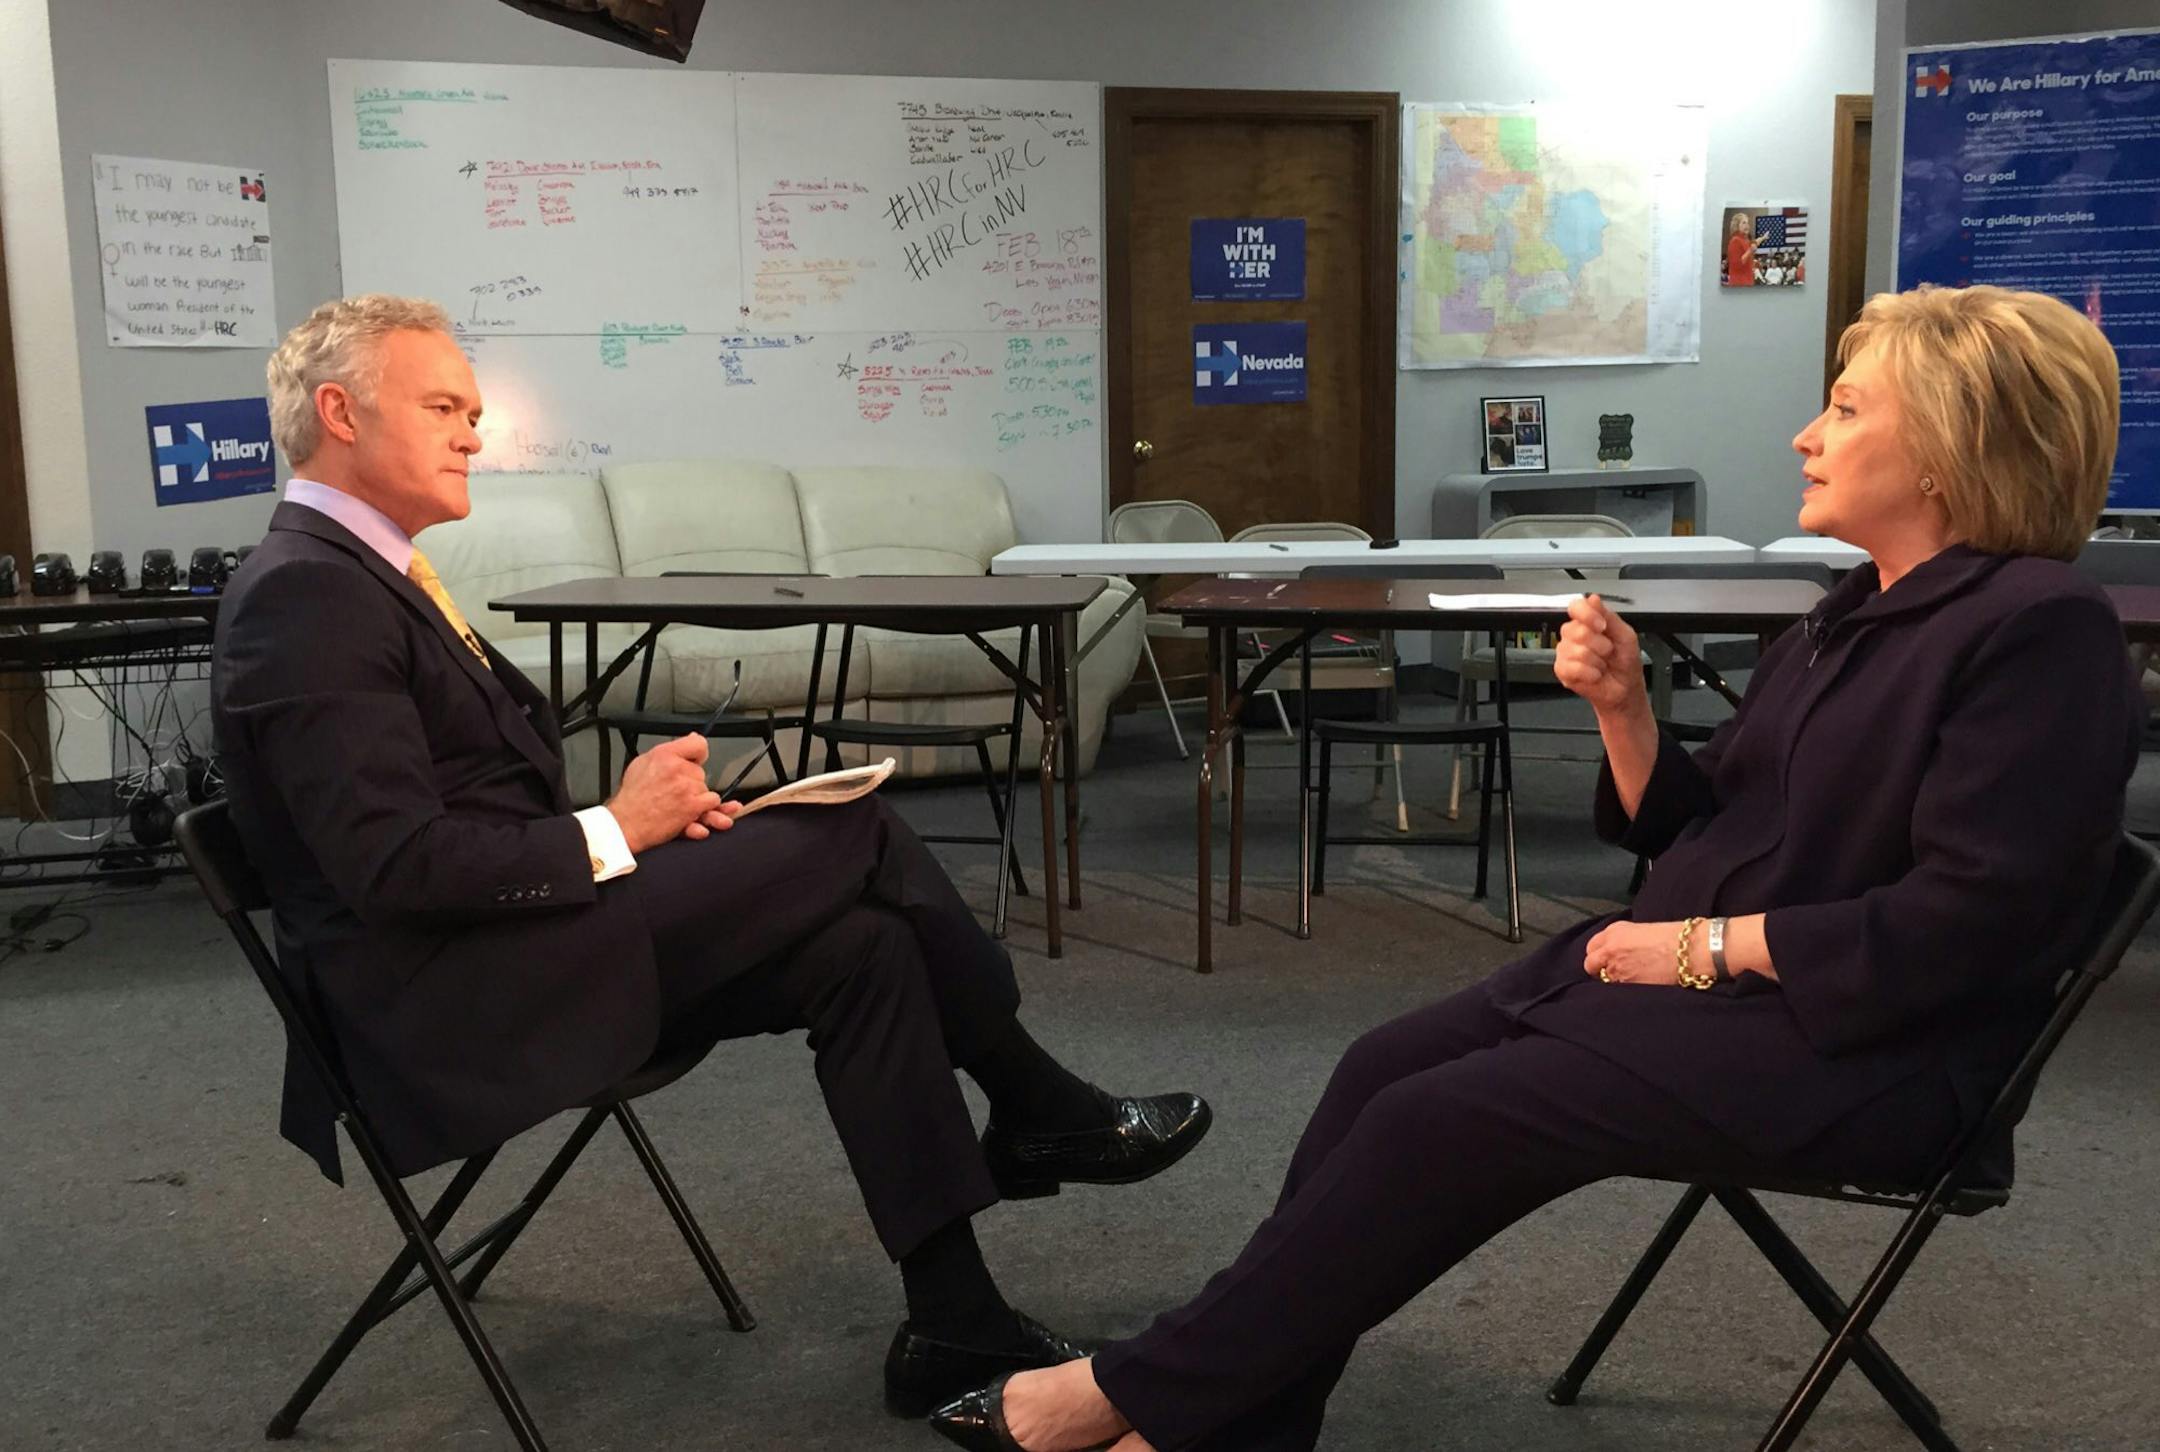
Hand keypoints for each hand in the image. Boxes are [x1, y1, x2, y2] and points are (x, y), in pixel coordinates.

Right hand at [606, 733, 727, 852]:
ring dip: (697, 797)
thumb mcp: (642, 763)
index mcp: (664, 754)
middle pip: (700, 771)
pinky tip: (690, 811)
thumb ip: (668, 751)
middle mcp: (677, 768)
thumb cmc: (632, 798)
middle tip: (674, 791)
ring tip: (677, 803)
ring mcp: (686, 787)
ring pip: (705, 788)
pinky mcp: (693, 805)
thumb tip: (690, 738)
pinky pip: (713, 801)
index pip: (698, 744)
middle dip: (690, 781)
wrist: (626, 823)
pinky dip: (705, 808)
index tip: (696, 760)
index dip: (698, 754)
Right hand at [1553, 594, 1647, 719]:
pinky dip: (1590, 673)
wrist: (1625, 689)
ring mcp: (1565, 653)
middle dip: (1599, 644)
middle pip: (1575, 630)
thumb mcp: (1625, 636)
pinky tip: (1595, 675)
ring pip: (1575, 651)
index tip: (1602, 625)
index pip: (1576, 607)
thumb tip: (1593, 599)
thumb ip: (1609, 616)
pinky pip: (1572, 667)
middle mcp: (1573, 635)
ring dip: (1596, 661)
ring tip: (1601, 665)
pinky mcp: (1562, 670)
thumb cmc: (1625, 663)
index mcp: (1588, 622)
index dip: (1587, 614)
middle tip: (1608, 651)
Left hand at [1582, 918, 1696, 984]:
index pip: (1592, 947)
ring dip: (1614, 981)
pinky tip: (1639, 986)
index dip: (1599, 954)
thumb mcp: (1641, 930)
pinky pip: (1618, 991)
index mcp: (1614, 931)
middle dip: (1599, 969)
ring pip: (1604, 981)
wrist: (1691, 950)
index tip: (1605, 959)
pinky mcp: (1628, 986)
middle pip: (1590, 965)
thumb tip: (1617, 951)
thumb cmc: (1674, 937)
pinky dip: (1624, 991)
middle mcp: (1610, 949)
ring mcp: (1617, 969)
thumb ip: (1623, 940)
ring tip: (1632, 979)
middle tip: (1613, 972)